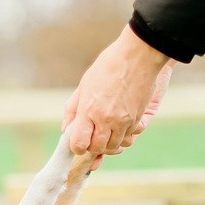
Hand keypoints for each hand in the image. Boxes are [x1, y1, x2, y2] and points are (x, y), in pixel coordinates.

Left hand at [63, 26, 173, 169]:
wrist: (139, 56)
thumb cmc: (109, 66)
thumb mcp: (84, 84)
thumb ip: (73, 109)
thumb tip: (65, 128)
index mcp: (89, 110)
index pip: (79, 143)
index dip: (77, 147)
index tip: (78, 142)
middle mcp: (106, 119)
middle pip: (97, 148)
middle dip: (92, 147)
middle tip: (91, 137)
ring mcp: (123, 121)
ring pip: (114, 146)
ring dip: (108, 143)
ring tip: (105, 131)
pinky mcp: (137, 119)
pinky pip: (128, 137)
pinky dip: (121, 136)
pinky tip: (118, 124)